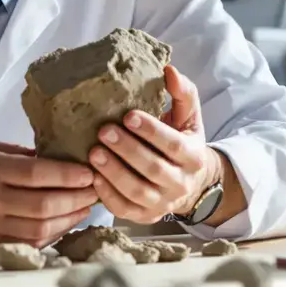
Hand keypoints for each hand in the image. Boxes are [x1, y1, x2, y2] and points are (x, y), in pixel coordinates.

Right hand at [0, 141, 98, 258]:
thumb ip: (18, 155)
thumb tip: (59, 159)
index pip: (37, 173)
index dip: (68, 174)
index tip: (88, 172)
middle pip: (44, 205)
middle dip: (77, 198)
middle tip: (95, 190)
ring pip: (41, 230)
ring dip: (70, 219)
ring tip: (85, 208)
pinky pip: (27, 244)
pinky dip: (51, 235)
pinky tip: (63, 224)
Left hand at [88, 65, 220, 223]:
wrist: (191, 184)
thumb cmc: (182, 142)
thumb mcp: (189, 118)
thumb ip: (182, 93)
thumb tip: (168, 70)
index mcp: (193, 157)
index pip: (173, 145)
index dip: (151, 131)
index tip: (128, 115)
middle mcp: (180, 183)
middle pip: (153, 169)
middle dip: (127, 150)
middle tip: (103, 131)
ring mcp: (162, 203)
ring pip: (137, 191)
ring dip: (114, 173)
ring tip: (93, 153)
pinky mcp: (144, 216)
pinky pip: (124, 209)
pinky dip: (107, 195)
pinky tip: (92, 177)